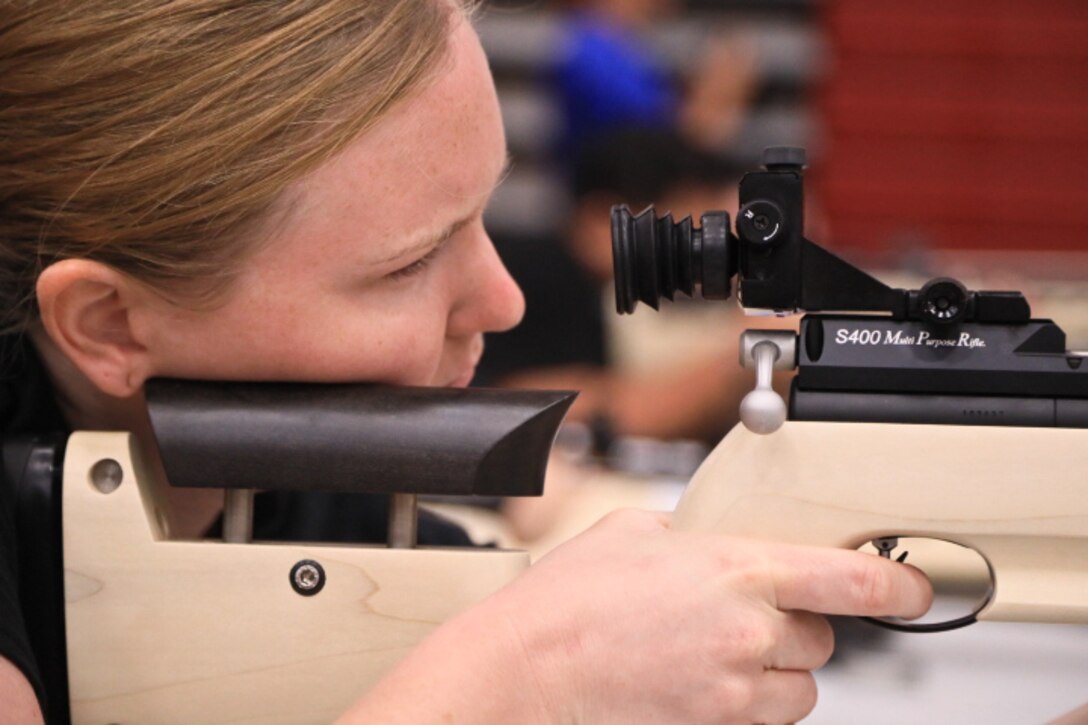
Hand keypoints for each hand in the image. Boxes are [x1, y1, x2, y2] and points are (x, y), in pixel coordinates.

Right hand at [489, 508, 932, 724]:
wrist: (525, 671)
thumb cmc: (565, 602)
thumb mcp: (629, 531)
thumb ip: (685, 532)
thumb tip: (700, 540)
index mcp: (733, 568)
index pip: (848, 579)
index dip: (895, 584)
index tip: (915, 588)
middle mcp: (745, 630)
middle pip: (822, 639)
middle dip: (796, 626)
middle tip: (747, 614)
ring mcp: (732, 688)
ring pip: (799, 688)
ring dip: (776, 670)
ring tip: (723, 652)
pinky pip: (761, 717)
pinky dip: (748, 701)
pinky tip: (702, 679)